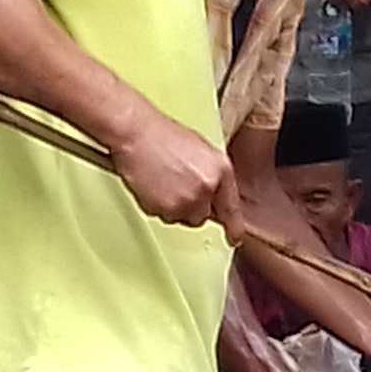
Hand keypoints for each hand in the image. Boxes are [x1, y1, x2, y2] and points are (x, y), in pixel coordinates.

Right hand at [112, 113, 239, 229]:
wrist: (136, 133)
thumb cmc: (162, 136)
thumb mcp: (200, 152)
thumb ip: (211, 176)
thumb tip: (213, 196)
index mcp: (221, 170)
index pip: (231, 208)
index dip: (233, 227)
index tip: (234, 238)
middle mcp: (208, 188)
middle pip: (202, 216)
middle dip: (191, 207)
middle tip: (175, 185)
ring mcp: (187, 200)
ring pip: (181, 217)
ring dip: (173, 207)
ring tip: (162, 181)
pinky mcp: (166, 208)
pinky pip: (163, 216)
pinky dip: (156, 205)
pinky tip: (152, 185)